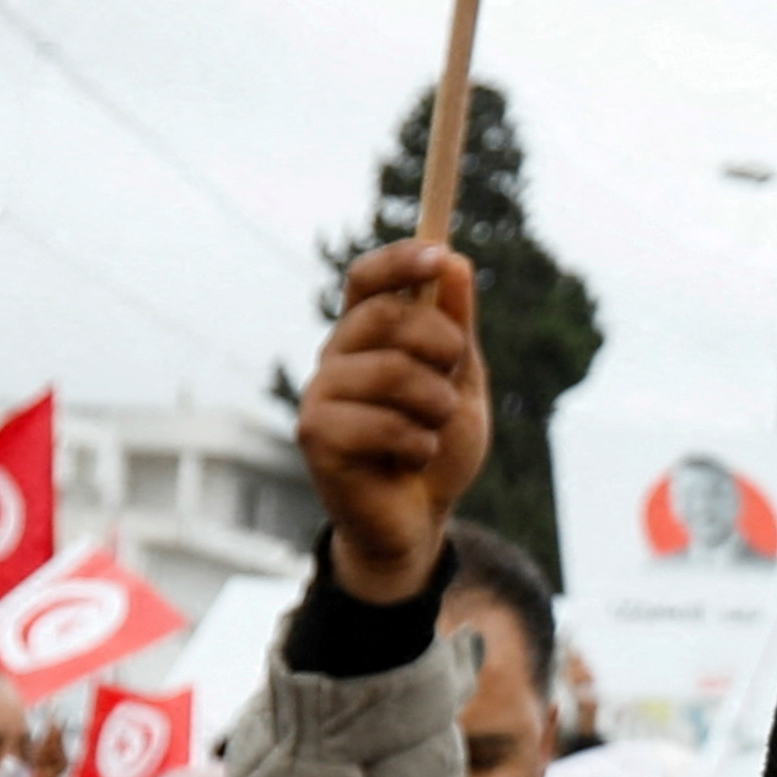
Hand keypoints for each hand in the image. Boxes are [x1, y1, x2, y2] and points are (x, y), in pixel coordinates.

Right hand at [301, 242, 486, 606]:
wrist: (419, 521)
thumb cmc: (436, 446)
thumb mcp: (462, 381)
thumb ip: (456, 325)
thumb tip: (455, 260)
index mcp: (366, 336)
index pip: (366, 280)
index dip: (398, 260)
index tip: (439, 255)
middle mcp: (335, 358)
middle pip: (382, 316)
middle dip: (439, 342)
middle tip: (456, 373)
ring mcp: (320, 396)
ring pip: (389, 371)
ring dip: (436, 403)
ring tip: (435, 428)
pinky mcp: (314, 437)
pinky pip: (381, 423)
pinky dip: (417, 443)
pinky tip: (412, 459)